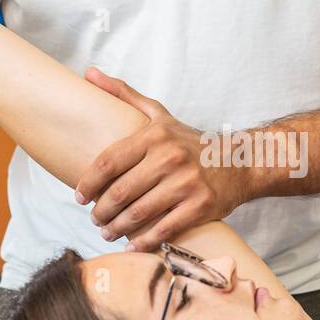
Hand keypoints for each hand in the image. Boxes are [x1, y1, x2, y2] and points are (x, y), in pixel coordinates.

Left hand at [74, 68, 253, 251]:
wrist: (239, 162)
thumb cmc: (190, 141)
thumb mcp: (158, 115)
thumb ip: (123, 94)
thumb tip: (89, 73)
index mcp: (155, 136)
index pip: (108, 163)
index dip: (87, 184)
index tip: (79, 197)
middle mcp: (170, 158)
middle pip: (120, 192)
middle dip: (100, 211)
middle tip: (94, 218)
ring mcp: (186, 183)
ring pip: (138, 213)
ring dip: (116, 229)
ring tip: (107, 232)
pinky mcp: (200, 206)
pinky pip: (163, 230)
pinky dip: (143, 242)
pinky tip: (132, 245)